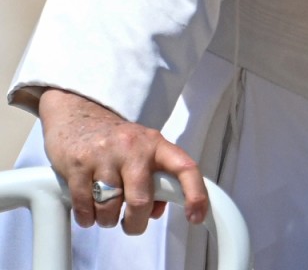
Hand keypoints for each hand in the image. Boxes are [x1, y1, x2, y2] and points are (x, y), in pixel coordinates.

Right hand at [37, 88, 207, 234]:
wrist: (78, 115)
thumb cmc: (117, 141)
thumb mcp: (143, 152)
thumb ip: (156, 180)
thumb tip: (155, 212)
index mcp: (157, 145)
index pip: (185, 167)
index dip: (195, 194)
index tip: (196, 217)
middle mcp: (134, 148)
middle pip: (140, 201)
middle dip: (136, 223)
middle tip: (132, 225)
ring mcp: (105, 156)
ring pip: (109, 207)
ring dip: (108, 220)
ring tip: (106, 214)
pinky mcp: (78, 165)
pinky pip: (85, 206)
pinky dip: (87, 218)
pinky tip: (89, 213)